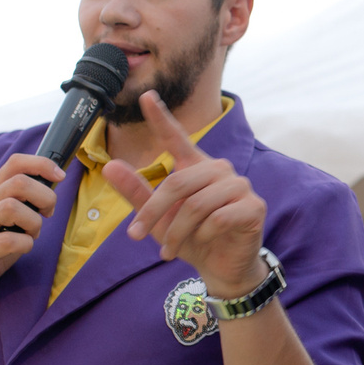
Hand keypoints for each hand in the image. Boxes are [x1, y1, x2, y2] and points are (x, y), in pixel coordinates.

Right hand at [0, 152, 62, 303]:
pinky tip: (23, 248)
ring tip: (31, 234)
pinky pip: (10, 241)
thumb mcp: (9, 217)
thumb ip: (25, 199)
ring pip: (12, 208)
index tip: (61, 176)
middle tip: (47, 213)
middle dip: (45, 197)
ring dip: (33, 222)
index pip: (16, 162)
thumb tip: (54, 183)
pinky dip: (25, 245)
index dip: (42, 164)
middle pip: (19, 182)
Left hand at [105, 95, 268, 295]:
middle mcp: (219, 170)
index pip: (177, 138)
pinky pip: (219, 218)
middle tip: (136, 235)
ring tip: (168, 249)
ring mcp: (239, 186)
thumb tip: (110, 166)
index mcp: (195, 167)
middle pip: (178, 182)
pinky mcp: (253, 207)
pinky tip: (203, 242)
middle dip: (153, 212)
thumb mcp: (158, 220)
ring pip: (197, 204)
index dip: (161, 117)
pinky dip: (203, 234)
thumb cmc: (191, 239)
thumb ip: (137, 194)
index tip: (146, 95)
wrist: (222, 268)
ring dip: (177, 231)